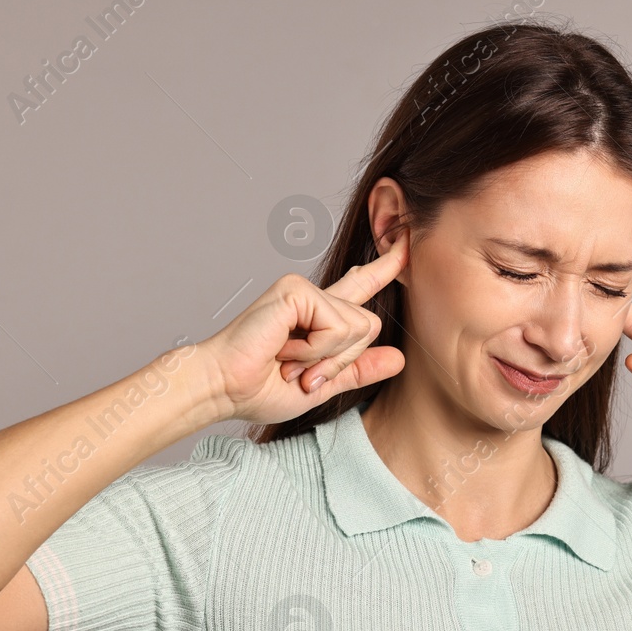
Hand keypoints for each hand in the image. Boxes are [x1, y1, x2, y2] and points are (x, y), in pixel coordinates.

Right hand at [197, 244, 408, 424]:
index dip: (386, 266)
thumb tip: (399, 358)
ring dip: (326, 358)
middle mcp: (313, 297)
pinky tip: (285, 350)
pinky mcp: (297, 290)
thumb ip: (358, 370)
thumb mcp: (321, 385)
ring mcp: (304, 290)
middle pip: (368, 326)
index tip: (406, 241)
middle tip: (300, 372)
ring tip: (289, 361)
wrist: (225, 389)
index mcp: (319, 316)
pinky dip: (316, 350)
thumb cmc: (259, 388)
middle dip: (341, 361)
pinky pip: (338, 326)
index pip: (360, 287)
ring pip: (357, 327)